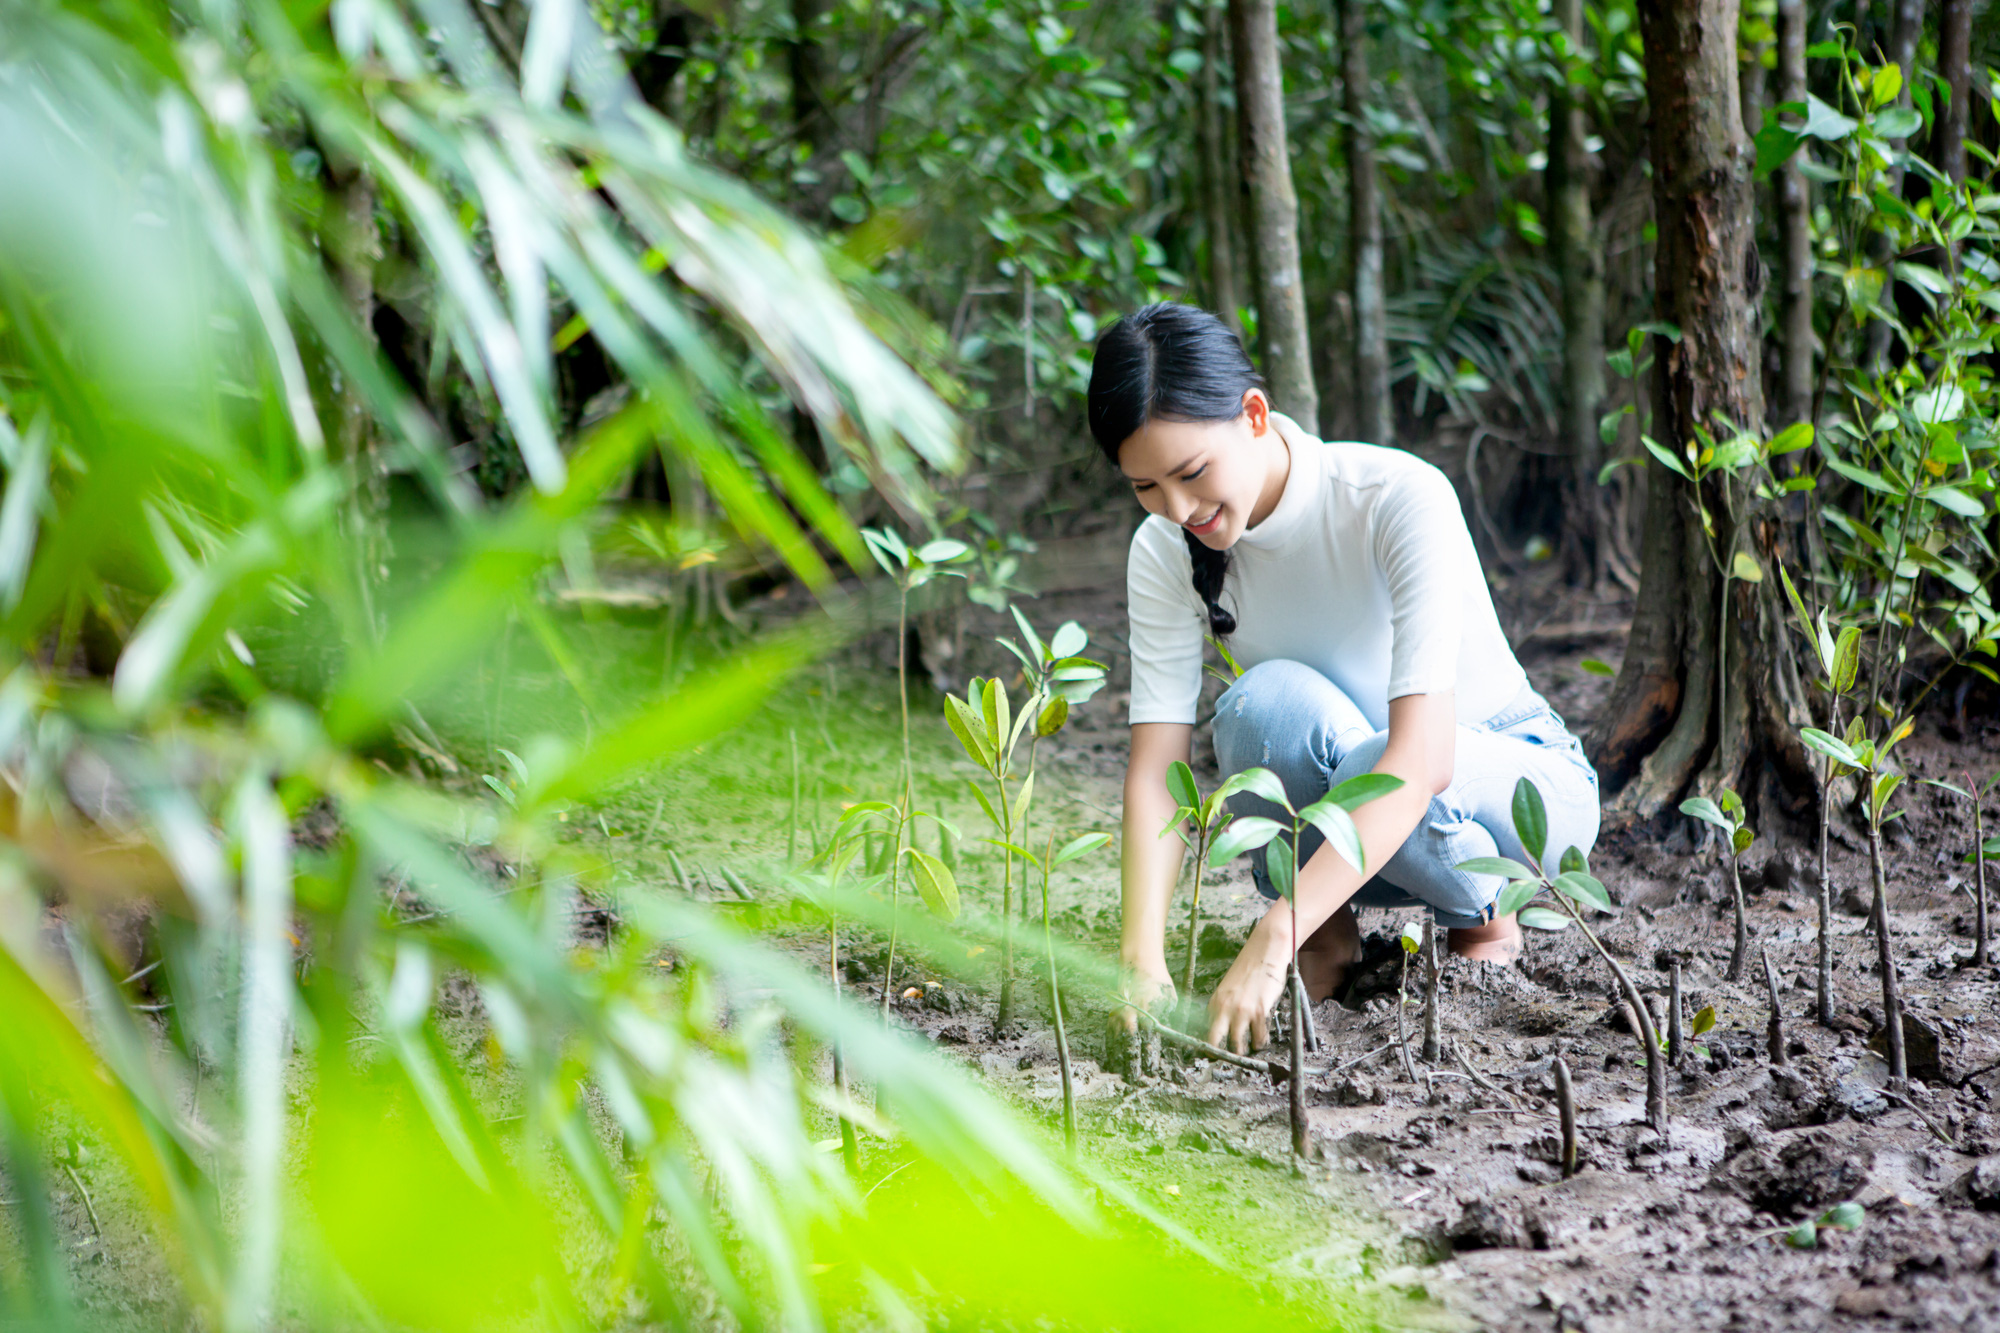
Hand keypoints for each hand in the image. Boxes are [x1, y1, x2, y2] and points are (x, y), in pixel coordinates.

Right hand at [1107, 962, 1174, 1081]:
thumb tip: (1174, 1036)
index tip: (1150, 1071)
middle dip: (1131, 1063)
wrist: (1138, 961)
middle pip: (1130, 1044)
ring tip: (1120, 1073)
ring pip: (1117, 1040)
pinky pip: (1110, 1031)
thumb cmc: (1158, 980)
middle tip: (1133, 1078)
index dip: (1148, 1057)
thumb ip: (1169, 1018)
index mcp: (1148, 1012)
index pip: (1148, 1040)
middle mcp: (1132, 1014)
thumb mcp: (1170, 999)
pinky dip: (1110, 1045)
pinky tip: (1111, 1057)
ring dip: (1119, 1057)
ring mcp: (1120, 1012)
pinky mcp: (1113, 1010)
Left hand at [1204, 918, 1289, 1054]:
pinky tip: (1262, 1038)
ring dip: (1245, 1051)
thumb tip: (1223, 1029)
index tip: (1213, 1057)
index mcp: (1215, 1002)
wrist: (1265, 952)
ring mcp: (1242, 1011)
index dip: (1210, 1047)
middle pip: (1216, 1043)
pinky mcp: (1260, 1012)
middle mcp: (1224, 1008)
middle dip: (1221, 1055)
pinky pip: (1259, 1038)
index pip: (1206, 1032)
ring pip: (1238, 1046)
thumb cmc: (1249, 970)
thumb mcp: (1229, 989)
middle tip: (1230, 1060)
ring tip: (1250, 1048)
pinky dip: (1261, 1042)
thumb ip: (1224, 1007)